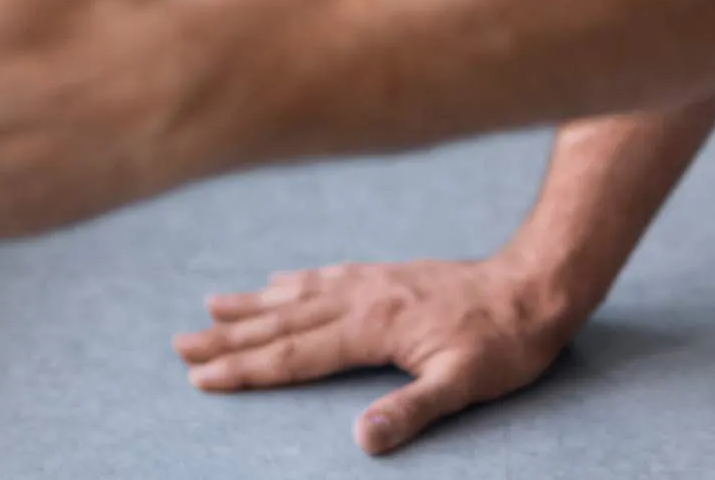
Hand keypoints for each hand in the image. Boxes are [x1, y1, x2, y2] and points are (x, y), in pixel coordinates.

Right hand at [175, 255, 585, 455]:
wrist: (537, 287)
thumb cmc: (505, 342)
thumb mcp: (466, 384)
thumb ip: (413, 411)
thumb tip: (362, 440)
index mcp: (373, 327)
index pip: (295, 353)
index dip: (246, 368)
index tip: (199, 377)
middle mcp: (364, 298)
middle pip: (283, 321)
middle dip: (229, 336)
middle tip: (178, 344)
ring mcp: (374, 282)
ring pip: (299, 294)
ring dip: (252, 305)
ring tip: (209, 306)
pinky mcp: (389, 275)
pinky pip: (327, 276)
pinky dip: (295, 281)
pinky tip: (278, 281)